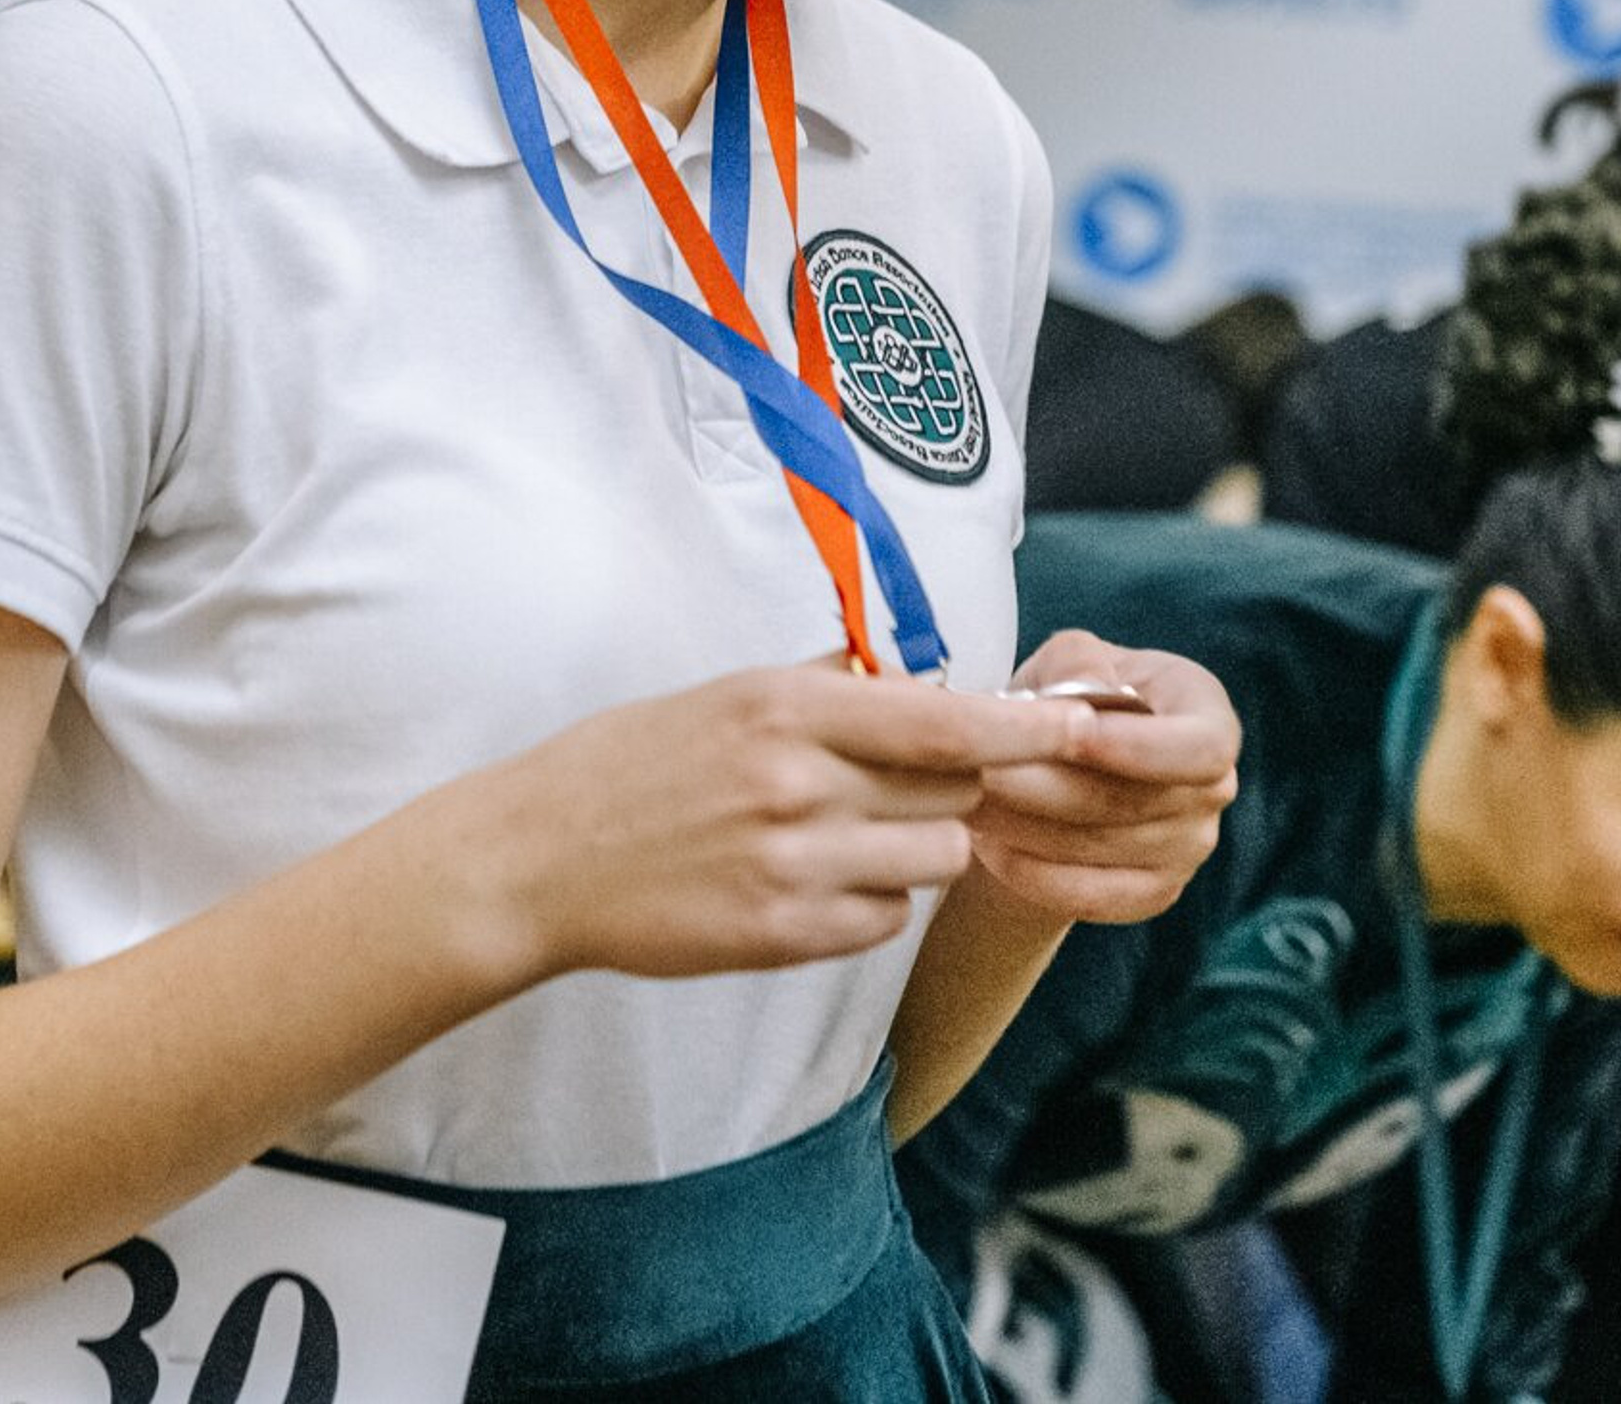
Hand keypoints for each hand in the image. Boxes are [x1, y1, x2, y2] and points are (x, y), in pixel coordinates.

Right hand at [485, 661, 1090, 981]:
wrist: (539, 858)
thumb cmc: (632, 764)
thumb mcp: (728, 695)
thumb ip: (826, 691)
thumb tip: (918, 684)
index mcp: (785, 708)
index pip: (943, 717)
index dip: (1025, 726)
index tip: (1081, 724)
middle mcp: (798, 784)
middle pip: (953, 787)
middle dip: (954, 782)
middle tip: (905, 779)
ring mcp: (793, 867)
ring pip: (932, 858)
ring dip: (916, 846)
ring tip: (849, 833)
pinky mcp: (781, 937)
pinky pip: (885, 921)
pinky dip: (873, 904)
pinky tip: (814, 882)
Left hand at [965, 630, 1239, 922]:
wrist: (1055, 770)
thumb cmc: (1066, 700)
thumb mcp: (1068, 660)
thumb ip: (1078, 662)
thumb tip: (1088, 693)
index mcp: (1205, 712)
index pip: (1204, 745)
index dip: (1141, 748)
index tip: (1071, 737)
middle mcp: (1214, 786)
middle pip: (1133, 801)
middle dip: (1046, 784)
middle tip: (977, 769)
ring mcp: (1189, 847)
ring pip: (1102, 847)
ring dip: (1026, 827)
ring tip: (965, 800)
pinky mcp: (1154, 892)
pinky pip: (1093, 896)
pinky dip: (1034, 874)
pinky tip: (986, 846)